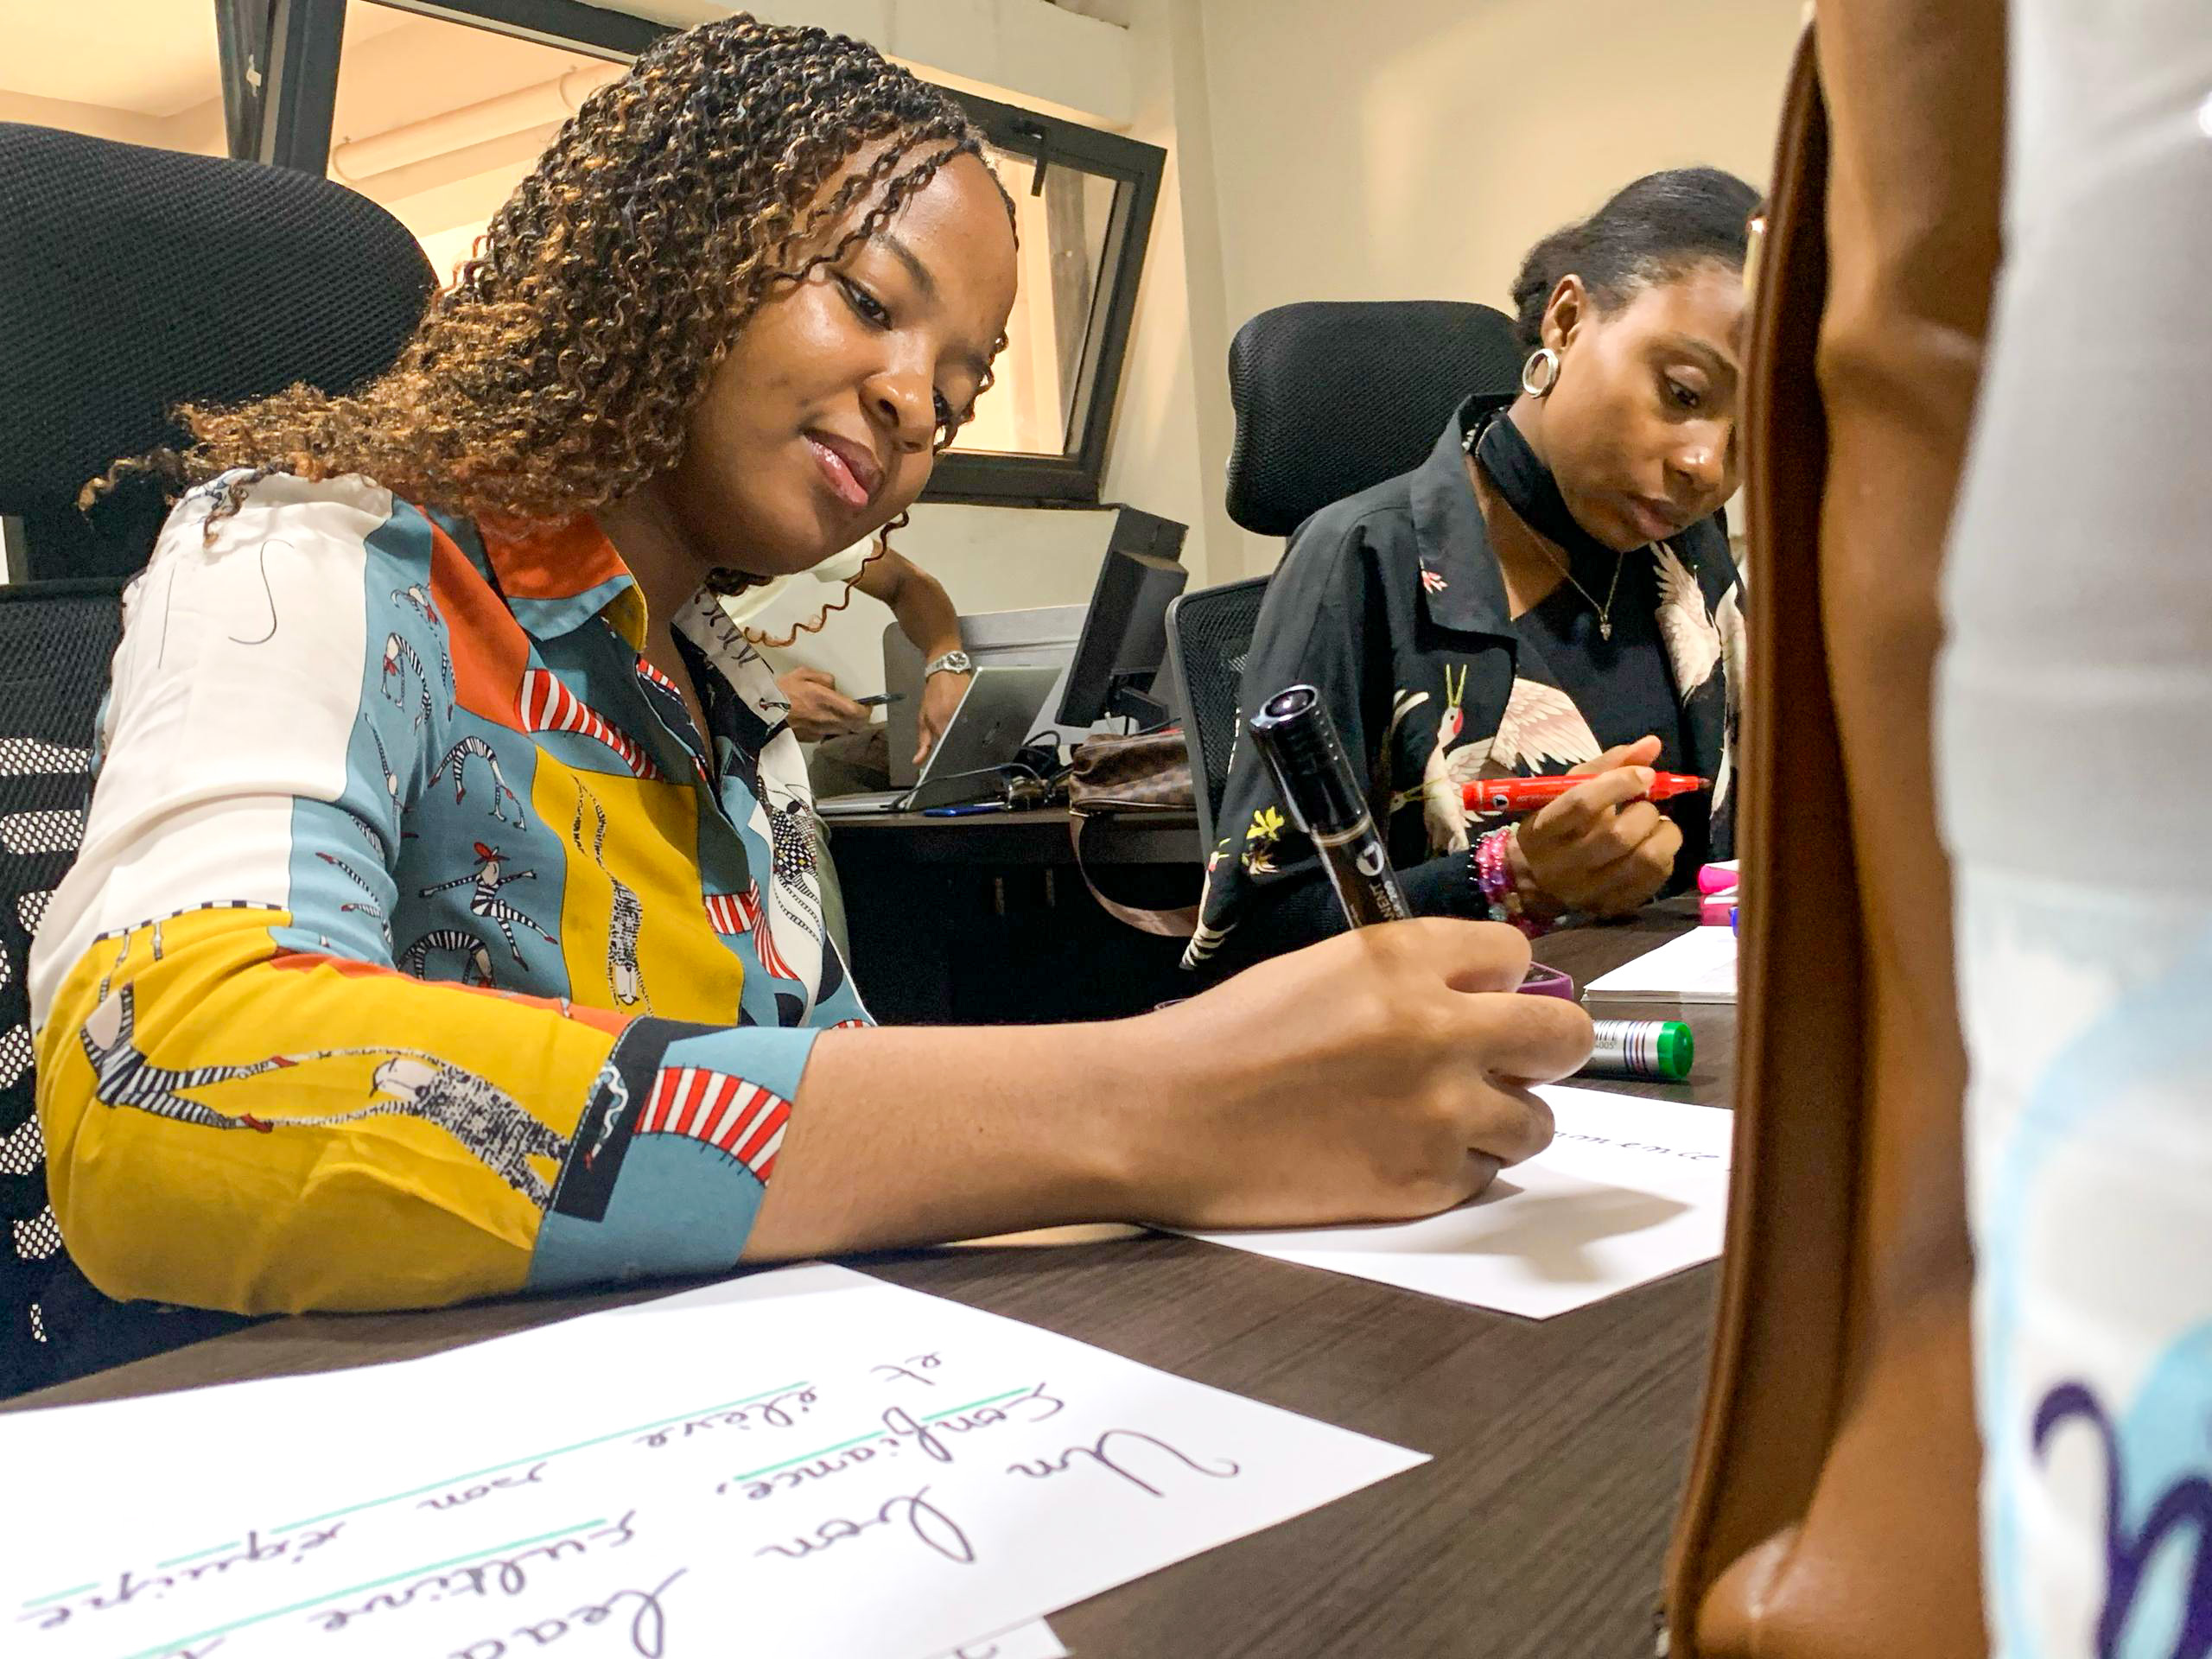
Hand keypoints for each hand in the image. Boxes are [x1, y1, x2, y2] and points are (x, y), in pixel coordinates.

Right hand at [778, 667, 869, 741]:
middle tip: (857, 712)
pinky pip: (827, 734)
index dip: (866, 710)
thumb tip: (834, 686)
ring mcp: (818, 731)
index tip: (866, 705)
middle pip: (854, 725)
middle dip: (860, 719)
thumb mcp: (802, 674)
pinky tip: (822, 721)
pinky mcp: (810, 739)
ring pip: (842, 731)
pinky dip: (830, 729)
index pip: (857, 711)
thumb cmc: (779, 691)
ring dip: (846, 725)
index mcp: (825, 700)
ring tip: (839, 715)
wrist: (759, 712)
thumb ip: (823, 678)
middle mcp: (825, 719)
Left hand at [916, 669, 969, 764]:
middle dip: (959, 745)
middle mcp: (955, 716)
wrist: (945, 670)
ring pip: (970, 730)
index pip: (947, 746)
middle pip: (960, 739)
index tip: (948, 758)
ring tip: (965, 734)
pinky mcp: (977, 704)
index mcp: (940, 722)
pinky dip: (975, 724)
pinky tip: (973, 724)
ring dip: (968, 734)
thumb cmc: (933, 694)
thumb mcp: (923, 718)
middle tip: (958, 747)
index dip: (948, 754)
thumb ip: (923, 742)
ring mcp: (968, 710)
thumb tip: (917, 761)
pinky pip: (977, 720)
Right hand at [1124, 919, 1589, 1228]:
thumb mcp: (1324, 967)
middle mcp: (1439, 1028)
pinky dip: (1455, 1168)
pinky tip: (1398, 1152)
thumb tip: (1485, 996)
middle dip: (1543, 1047)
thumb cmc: (1226, 1039)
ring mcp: (1440, 1111)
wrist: (1163, 1116)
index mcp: (1405, 958)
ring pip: (1536, 1119)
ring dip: (1502, 1117)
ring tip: (1439, 1118)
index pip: (1516, 955)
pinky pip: (1486, 1176)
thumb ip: (1411, 974)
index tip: (1479, 1000)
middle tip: (1510, 1062)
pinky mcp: (1425, 1182)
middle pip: (1563, 1035)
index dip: (1498, 982)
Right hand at [1510, 735, 1682, 917]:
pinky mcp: (1612, 907)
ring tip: (1657, 825)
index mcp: (1543, 829)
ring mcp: (1588, 892)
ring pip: (1644, 860)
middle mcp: (1562, 865)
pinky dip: (1665, 856)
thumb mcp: (1570, 789)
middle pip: (1618, 836)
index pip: (1582, 804)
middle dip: (1646, 812)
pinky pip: (1654, 880)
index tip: (1645, 774)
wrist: (1535, 879)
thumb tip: (1652, 744)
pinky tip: (1654, 846)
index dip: (1620, 783)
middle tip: (1647, 805)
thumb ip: (1609, 765)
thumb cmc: (1558, 825)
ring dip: (1664, 834)